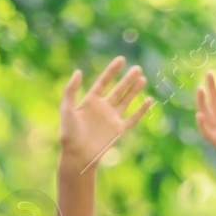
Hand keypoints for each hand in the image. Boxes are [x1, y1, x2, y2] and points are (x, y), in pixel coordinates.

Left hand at [60, 57, 152, 171]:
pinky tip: (149, 100)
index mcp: (90, 101)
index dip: (112, 71)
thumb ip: (70, 90)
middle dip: (127, 79)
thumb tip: (78, 71)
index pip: (104, 81)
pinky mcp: (118, 130)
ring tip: (143, 78)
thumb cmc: (69, 134)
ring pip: (126, 101)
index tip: (121, 60)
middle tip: (137, 68)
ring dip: (134, 90)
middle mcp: (103, 108)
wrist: (78, 155)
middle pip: (118, 90)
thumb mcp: (66, 108)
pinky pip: (133, 118)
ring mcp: (112, 118)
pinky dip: (141, 110)